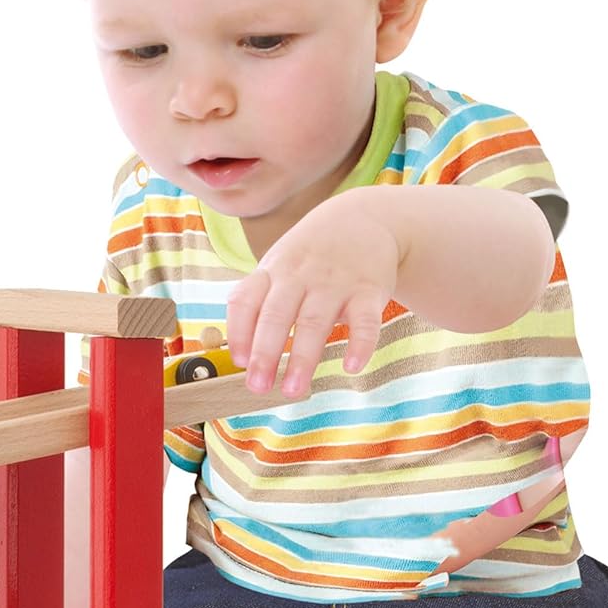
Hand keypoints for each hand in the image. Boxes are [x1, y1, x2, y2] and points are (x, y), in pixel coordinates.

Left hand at [225, 191, 399, 396]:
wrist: (365, 218)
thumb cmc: (310, 256)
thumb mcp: (278, 267)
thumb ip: (259, 304)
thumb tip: (241, 357)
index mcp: (271, 272)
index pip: (245, 300)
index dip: (238, 331)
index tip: (238, 361)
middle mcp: (299, 276)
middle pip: (276, 315)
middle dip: (265, 353)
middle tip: (257, 386)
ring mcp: (334, 282)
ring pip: (315, 321)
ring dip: (303, 359)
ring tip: (293, 389)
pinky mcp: (369, 290)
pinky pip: (366, 320)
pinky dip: (360, 344)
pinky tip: (352, 367)